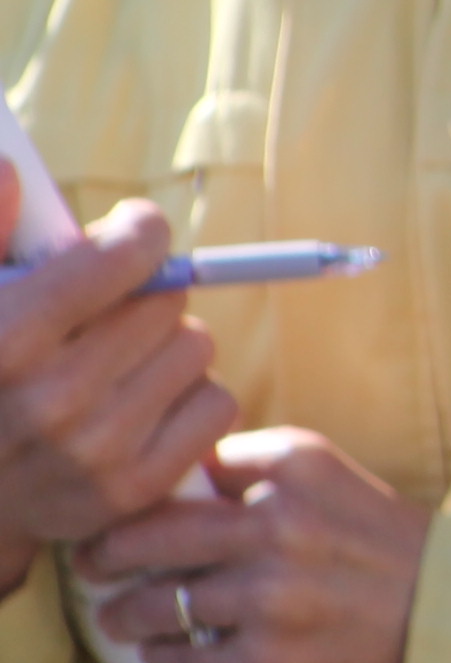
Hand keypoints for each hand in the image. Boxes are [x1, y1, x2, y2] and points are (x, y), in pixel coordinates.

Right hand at [0, 206, 239, 590]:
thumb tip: (13, 173)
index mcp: (3, 343)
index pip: (123, 256)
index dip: (137, 233)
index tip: (130, 233)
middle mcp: (52, 401)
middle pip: (166, 299)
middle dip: (144, 294)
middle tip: (106, 312)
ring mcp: (96, 453)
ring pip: (196, 348)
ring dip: (166, 346)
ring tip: (113, 362)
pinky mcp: (134, 490)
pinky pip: (217, 404)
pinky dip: (188, 398)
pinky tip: (136, 405)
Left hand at [80, 427, 429, 662]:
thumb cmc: (399, 552)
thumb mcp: (340, 484)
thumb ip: (268, 475)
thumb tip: (185, 488)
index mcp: (296, 464)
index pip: (190, 467)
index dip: (151, 491)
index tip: (130, 509)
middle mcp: (279, 522)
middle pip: (150, 532)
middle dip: (109, 551)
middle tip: (95, 562)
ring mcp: (272, 595)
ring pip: (160, 603)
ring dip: (126, 614)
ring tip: (119, 618)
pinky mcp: (273, 660)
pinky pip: (186, 660)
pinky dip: (164, 660)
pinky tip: (161, 657)